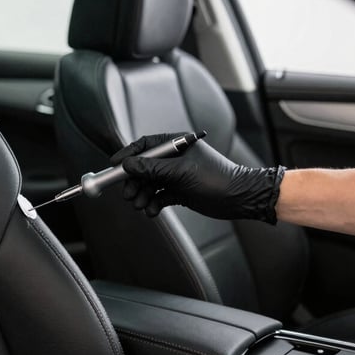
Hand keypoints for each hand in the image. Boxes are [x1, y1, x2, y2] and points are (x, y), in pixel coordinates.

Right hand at [111, 133, 284, 222]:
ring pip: (150, 184)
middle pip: (144, 168)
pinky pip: (159, 196)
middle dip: (134, 182)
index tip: (114, 165)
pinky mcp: (180, 191)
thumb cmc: (218, 179)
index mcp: (177, 144)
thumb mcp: (181, 172)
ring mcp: (177, 175)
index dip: (128, 155)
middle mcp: (175, 159)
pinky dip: (153, 204)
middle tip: (128, 194)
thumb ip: (152, 169)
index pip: (145, 146)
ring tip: (141, 205)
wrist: (240, 199)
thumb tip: (129, 165)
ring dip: (143, 195)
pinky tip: (152, 210)